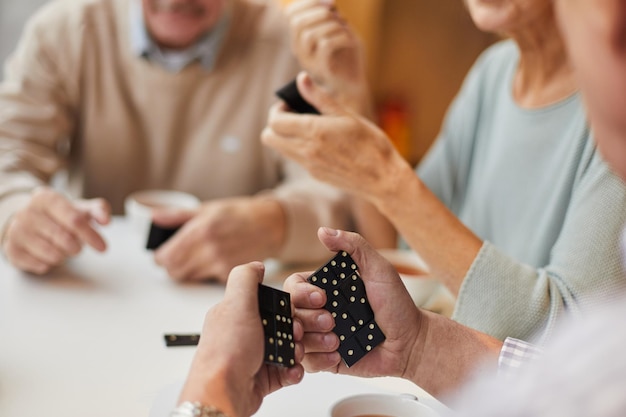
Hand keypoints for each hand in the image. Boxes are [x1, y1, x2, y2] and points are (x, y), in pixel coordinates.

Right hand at [2, 187, 109, 273]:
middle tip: (77, 247)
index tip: (103, 248)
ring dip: (63, 256)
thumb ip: (98, 210)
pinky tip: (47, 255)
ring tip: (61, 248)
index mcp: (46, 198)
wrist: (29, 221)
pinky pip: (39, 265)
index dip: (91, 235)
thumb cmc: (60, 215)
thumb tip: (106, 221)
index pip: (74, 220)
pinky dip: (49, 264)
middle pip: (64, 238)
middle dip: (76, 247)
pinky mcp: (11, 249)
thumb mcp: (80, 208)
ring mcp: (16, 231)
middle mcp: (27, 212)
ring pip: (52, 254)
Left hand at [153, 197, 285, 281]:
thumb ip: (177, 216)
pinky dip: (207, 273)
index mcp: (200, 230)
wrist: (270, 225)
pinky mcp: (230, 275)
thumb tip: (154, 217)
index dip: (161, 257)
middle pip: (174, 271)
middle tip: (179, 256)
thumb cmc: (239, 214)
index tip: (164, 253)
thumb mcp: (207, 209)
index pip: (165, 256)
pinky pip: (207, 280)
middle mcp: (209, 249)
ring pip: (189, 278)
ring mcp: (220, 264)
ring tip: (199, 257)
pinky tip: (215, 260)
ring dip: (189, 270)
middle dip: (172, 265)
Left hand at [178, 262, 304, 416]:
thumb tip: (256, 265)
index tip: (315, 305)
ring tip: (306, 353)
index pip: (276, 302)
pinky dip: (295, 370)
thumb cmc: (226, 351)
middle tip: (322, 333)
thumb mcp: (235, 305)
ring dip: (304, 351)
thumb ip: (245, 279)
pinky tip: (294, 370)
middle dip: (306, 329)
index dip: (296, 304)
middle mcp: (248, 332)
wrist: (224, 393)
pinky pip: (287, 370)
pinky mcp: (263, 376)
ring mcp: (256, 355)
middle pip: (287, 325)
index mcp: (240, 312)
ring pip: (291, 348)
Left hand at [263, 72, 412, 206]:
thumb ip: (320, 98)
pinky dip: (300, 148)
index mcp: (313, 132)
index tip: (291, 104)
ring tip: (309, 128)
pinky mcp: (315, 175)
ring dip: (286, 137)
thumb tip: (301, 79)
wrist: (383, 178)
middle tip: (294, 116)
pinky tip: (322, 143)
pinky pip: (297, 159)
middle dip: (276, 124)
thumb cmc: (371, 143)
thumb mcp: (347, 115)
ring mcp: (309, 165)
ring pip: (281, 150)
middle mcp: (306, 151)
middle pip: (269, 138)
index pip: (274, 122)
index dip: (278, 110)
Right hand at [283, 227, 421, 378]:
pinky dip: (318, 359)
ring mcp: (320, 335)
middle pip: (289, 313)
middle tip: (331, 321)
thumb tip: (322, 231)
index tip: (322, 297)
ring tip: (336, 341)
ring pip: (295, 339)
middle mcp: (318, 311)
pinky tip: (337, 355)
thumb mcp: (378, 269)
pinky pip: (306, 362)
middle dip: (307, 318)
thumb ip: (354, 246)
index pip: (293, 286)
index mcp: (326, 287)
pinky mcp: (325, 360)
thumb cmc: (396, 304)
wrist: (410, 343)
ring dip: (313, 339)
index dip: (301, 293)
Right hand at [285, 0, 369, 112]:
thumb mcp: (340, 31)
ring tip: (346, 31)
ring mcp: (309, 61)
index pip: (291, 14)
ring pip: (310, 34)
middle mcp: (300, 50)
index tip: (331, 4)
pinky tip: (350, 41)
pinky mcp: (322, 70)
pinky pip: (325, 45)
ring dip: (332, 26)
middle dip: (320, 13)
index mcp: (301, 39)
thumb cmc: (348, 58)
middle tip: (339, 17)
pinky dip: (340, 38)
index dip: (308, 3)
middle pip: (297, 23)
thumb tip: (329, 2)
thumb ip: (332, 16)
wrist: (354, 87)